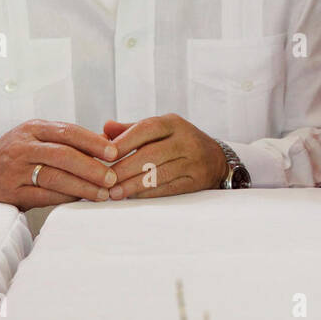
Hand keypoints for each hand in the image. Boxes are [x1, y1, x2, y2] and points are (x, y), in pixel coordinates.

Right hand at [0, 119, 119, 210]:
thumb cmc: (18, 153)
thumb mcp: (38, 137)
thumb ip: (69, 139)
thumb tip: (109, 141)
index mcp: (33, 129)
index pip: (68, 132)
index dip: (94, 142)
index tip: (114, 152)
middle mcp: (23, 147)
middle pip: (63, 155)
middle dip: (92, 167)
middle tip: (112, 177)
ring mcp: (15, 170)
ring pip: (54, 177)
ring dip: (82, 186)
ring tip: (103, 192)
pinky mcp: (11, 192)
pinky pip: (43, 196)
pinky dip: (65, 198)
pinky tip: (80, 199)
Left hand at [101, 114, 227, 198]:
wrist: (216, 159)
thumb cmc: (179, 142)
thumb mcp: (161, 129)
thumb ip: (132, 129)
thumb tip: (105, 129)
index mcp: (173, 123)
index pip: (147, 129)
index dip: (124, 142)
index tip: (105, 155)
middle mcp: (185, 139)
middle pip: (151, 154)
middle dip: (125, 168)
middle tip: (104, 180)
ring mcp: (193, 160)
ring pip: (159, 174)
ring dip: (133, 185)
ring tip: (114, 192)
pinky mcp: (196, 180)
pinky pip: (168, 188)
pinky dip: (148, 193)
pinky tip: (132, 196)